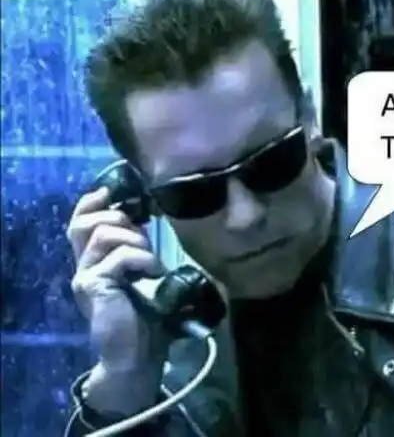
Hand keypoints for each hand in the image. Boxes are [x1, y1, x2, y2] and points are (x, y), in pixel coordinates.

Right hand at [67, 187, 169, 413]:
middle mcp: (83, 266)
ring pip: (103, 235)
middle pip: (84, 222)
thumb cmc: (146, 318)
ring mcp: (86, 276)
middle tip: (143, 238)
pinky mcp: (94, 287)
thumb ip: (138, 251)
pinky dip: (142, 258)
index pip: (80, 221)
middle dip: (119, 219)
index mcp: (93, 262)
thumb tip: (153, 220)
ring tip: (151, 261)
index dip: (94, 202)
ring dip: (135, 241)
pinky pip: (119, 257)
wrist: (137, 357)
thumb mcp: (143, 276)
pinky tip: (154, 273)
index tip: (116, 195)